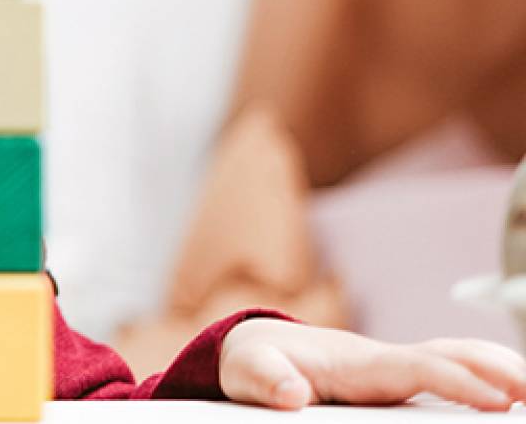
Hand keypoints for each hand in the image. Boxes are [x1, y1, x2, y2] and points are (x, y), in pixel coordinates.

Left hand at [219, 318, 525, 411]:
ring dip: (499, 369)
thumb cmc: (256, 361)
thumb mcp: (249, 372)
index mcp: (357, 362)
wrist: (257, 349)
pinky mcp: (398, 379)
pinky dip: (484, 375)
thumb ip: (267, 381)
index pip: (418, 368)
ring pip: (458, 359)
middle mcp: (384, 361)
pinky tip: (509, 393)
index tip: (497, 400)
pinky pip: (449, 370)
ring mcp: (395, 368)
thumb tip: (291, 394)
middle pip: (453, 356)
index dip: (458, 381)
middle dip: (497, 370)